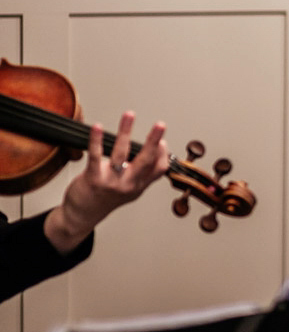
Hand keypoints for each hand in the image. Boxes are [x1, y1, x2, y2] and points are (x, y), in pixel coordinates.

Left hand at [43, 112, 169, 253]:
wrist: (82, 216)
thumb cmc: (105, 199)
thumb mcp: (130, 189)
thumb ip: (142, 172)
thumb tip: (154, 150)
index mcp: (139, 186)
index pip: (159, 168)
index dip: (162, 153)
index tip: (162, 139)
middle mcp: (128, 184)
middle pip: (146, 159)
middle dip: (153, 140)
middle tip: (160, 125)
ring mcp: (111, 182)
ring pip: (121, 153)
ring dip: (126, 131)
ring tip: (129, 115)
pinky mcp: (93, 178)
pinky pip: (96, 156)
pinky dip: (96, 140)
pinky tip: (97, 128)